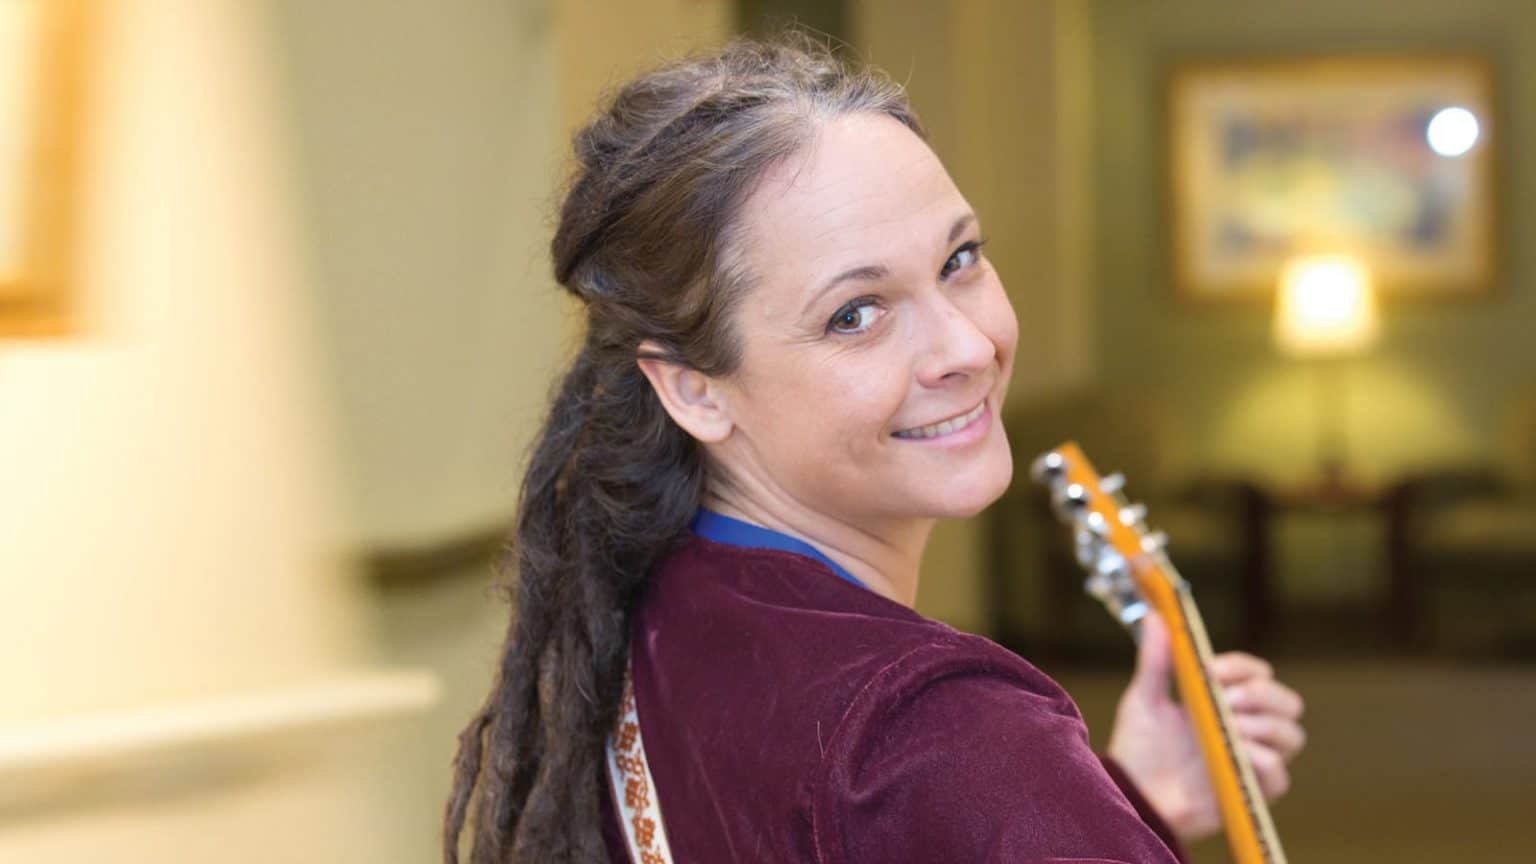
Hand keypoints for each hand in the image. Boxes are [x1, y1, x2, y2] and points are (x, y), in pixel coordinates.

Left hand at [1106, 612, 1305, 841]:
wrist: (1132, 794)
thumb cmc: (1139, 748)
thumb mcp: (1144, 699)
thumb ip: (1155, 660)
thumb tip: (1155, 617)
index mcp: (1224, 700)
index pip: (1256, 672)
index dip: (1241, 667)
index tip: (1210, 670)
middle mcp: (1246, 727)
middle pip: (1288, 701)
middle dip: (1262, 694)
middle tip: (1226, 699)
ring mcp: (1252, 759)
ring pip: (1292, 735)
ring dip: (1264, 725)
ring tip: (1228, 727)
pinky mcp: (1253, 791)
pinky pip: (1280, 774)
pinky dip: (1264, 760)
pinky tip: (1237, 754)